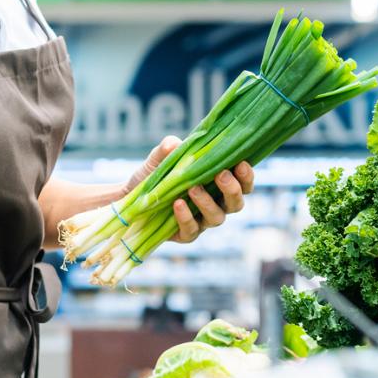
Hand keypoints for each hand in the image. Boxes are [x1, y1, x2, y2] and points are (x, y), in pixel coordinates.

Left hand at [125, 138, 255, 243]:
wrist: (130, 197)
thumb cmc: (154, 175)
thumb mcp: (159, 158)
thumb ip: (167, 149)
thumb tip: (174, 143)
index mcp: (218, 185)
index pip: (243, 184)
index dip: (246, 176)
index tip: (241, 163)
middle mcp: (216, 204)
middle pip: (236, 204)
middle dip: (232, 190)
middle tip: (221, 174)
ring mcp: (202, 221)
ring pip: (217, 218)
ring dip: (208, 203)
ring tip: (193, 188)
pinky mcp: (185, 234)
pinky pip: (192, 230)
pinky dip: (186, 217)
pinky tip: (178, 204)